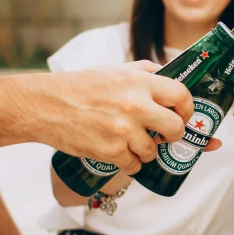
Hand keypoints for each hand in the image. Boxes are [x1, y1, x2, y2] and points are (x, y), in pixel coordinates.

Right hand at [29, 60, 193, 174]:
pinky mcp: (110, 150)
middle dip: (173, 134)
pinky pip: (134, 165)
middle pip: (176, 127)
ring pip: (154, 150)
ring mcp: (123, 130)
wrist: (46, 105)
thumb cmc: (82, 86)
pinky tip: (119, 152)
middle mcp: (135, 104)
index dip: (187, 108)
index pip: (181, 95)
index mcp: (139, 81)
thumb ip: (146, 72)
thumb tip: (171, 75)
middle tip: (164, 134)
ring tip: (131, 141)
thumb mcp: (116, 69)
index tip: (184, 114)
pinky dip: (130, 162)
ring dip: (146, 150)